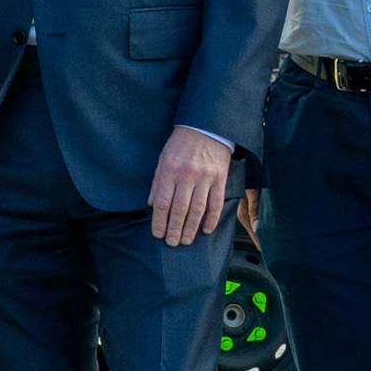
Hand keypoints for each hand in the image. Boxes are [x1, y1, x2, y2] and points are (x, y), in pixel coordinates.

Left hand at [148, 127, 236, 250]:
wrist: (207, 127)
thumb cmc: (182, 143)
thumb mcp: (163, 157)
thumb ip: (157, 181)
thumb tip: (150, 204)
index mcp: (170, 170)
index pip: (162, 201)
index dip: (159, 220)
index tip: (157, 233)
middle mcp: (187, 175)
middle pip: (179, 208)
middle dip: (174, 229)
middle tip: (172, 243)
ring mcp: (205, 177)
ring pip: (197, 209)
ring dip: (191, 227)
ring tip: (186, 240)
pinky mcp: (220, 179)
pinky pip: (216, 203)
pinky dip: (211, 218)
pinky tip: (206, 229)